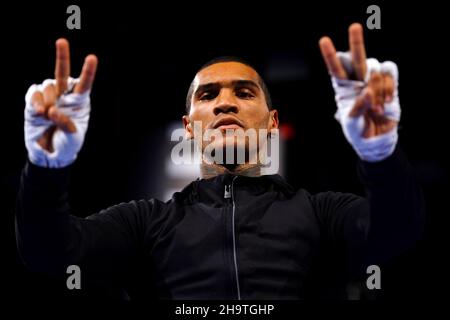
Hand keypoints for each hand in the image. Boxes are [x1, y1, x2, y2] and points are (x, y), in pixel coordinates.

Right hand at [24, 39, 97, 166]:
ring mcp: (48, 98)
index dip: (88, 71)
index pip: (84, 84)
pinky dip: (36, 102)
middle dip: (62, 57)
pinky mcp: (33, 102)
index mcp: (79, 102)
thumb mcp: (74, 136)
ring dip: (48, 101)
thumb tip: (51, 110)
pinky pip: (34, 94)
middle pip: (62, 73)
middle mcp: (64, 96)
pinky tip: (39, 113)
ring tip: (48, 117)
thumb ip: (66, 123)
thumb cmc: (68, 144)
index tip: (92, 58)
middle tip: (62, 41)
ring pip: (47, 86)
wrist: (50, 155)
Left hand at [318, 23, 399, 160]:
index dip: (330, 55)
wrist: (376, 139)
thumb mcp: (351, 122)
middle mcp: (358, 81)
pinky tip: (387, 102)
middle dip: (356, 42)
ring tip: (376, 109)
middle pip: (357, 58)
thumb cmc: (357, 130)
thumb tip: (367, 91)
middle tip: (354, 26)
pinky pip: (390, 74)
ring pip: (376, 70)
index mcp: (343, 88)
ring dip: (378, 89)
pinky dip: (389, 87)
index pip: (336, 68)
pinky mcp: (389, 84)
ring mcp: (374, 81)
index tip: (324, 41)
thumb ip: (358, 107)